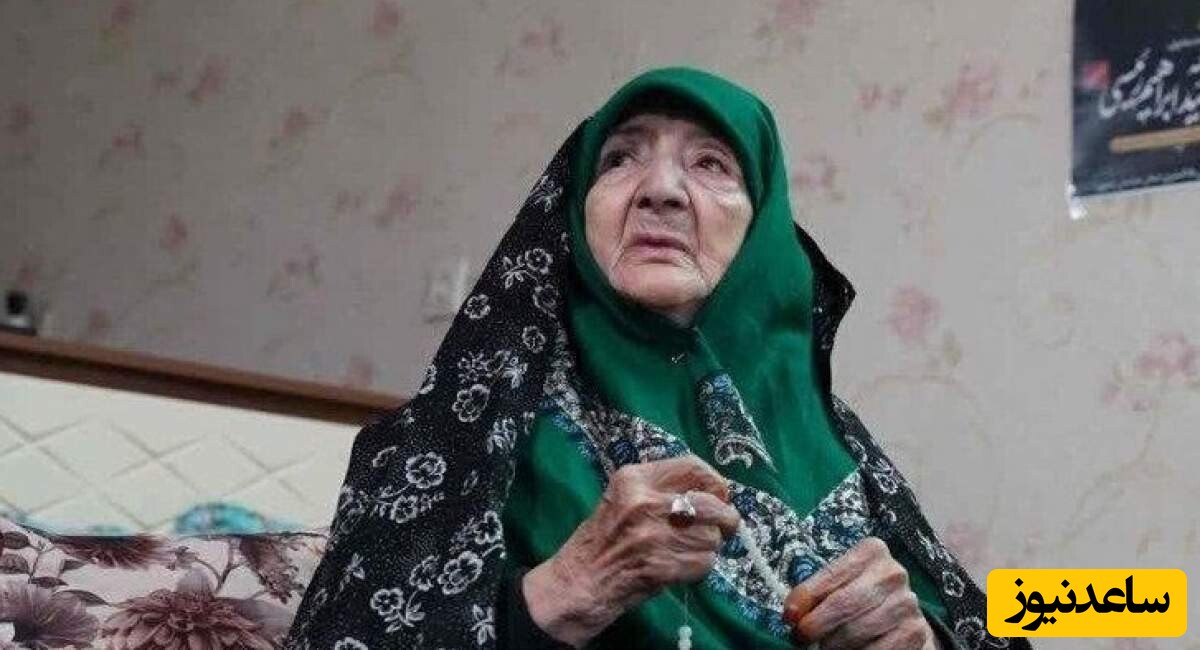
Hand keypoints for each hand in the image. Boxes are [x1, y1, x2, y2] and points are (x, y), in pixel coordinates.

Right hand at [523, 456, 741, 647]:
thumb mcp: (624, 499)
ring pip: (711, 537)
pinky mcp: (661, 565)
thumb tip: (714, 494)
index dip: (715, 483)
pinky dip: (700, 568)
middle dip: (725, 519)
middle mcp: (645, 501)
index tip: (719, 497)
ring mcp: (653, 535)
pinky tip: (680, 569)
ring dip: (708, 548)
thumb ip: (662, 490)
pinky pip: (704, 563)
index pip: (694, 467)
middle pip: (711, 504)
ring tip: (687, 552)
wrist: (577, 583)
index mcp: (635, 478)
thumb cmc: (602, 540)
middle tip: (722, 529)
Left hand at [783, 537, 938, 649]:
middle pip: (844, 604)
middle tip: (801, 638)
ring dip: (834, 644)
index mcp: (871, 552)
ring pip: (858, 630)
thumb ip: (815, 594)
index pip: (831, 576)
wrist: (900, 616)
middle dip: (816, 625)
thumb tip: (792, 616)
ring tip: (825, 647)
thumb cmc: (859, 595)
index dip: (806, 598)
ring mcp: (907, 603)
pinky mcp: (916, 632)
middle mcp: (893, 574)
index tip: (789, 618)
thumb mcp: (837, 584)